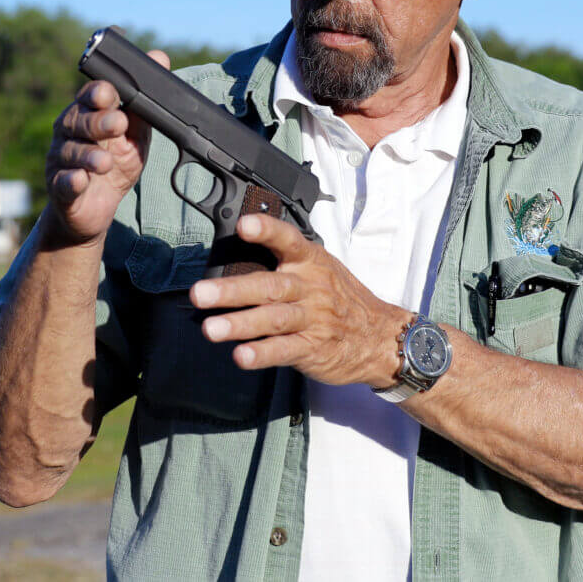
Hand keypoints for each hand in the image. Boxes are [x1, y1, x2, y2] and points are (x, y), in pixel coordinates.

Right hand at [44, 51, 167, 244]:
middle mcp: (69, 133)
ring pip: (71, 153)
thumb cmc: (115, 162)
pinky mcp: (60, 188)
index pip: (89, 96)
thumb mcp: (135, 133)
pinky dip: (72, 181)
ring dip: (88, 156)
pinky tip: (80, 180)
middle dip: (97, 122)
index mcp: (88, 113)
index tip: (109, 93)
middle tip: (117, 124)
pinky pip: (63, 183)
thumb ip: (144, 102)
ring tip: (105, 162)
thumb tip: (160, 57)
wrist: (96, 208)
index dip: (97, 93)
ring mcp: (61, 160)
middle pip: (78, 121)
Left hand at [188, 213, 411, 388]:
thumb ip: (285, 263)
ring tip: (211, 329)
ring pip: (273, 319)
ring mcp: (313, 319)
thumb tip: (234, 258)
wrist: (380, 336)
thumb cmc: (342, 300)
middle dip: (232, 290)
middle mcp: (311, 287)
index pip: (288, 240)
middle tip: (201, 294)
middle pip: (270, 286)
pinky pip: (285, 350)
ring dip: (240, 324)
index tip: (243, 226)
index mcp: (311, 262)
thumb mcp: (321, 270)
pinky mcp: (313, 348)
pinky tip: (242, 356)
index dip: (266, 231)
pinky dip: (263, 354)